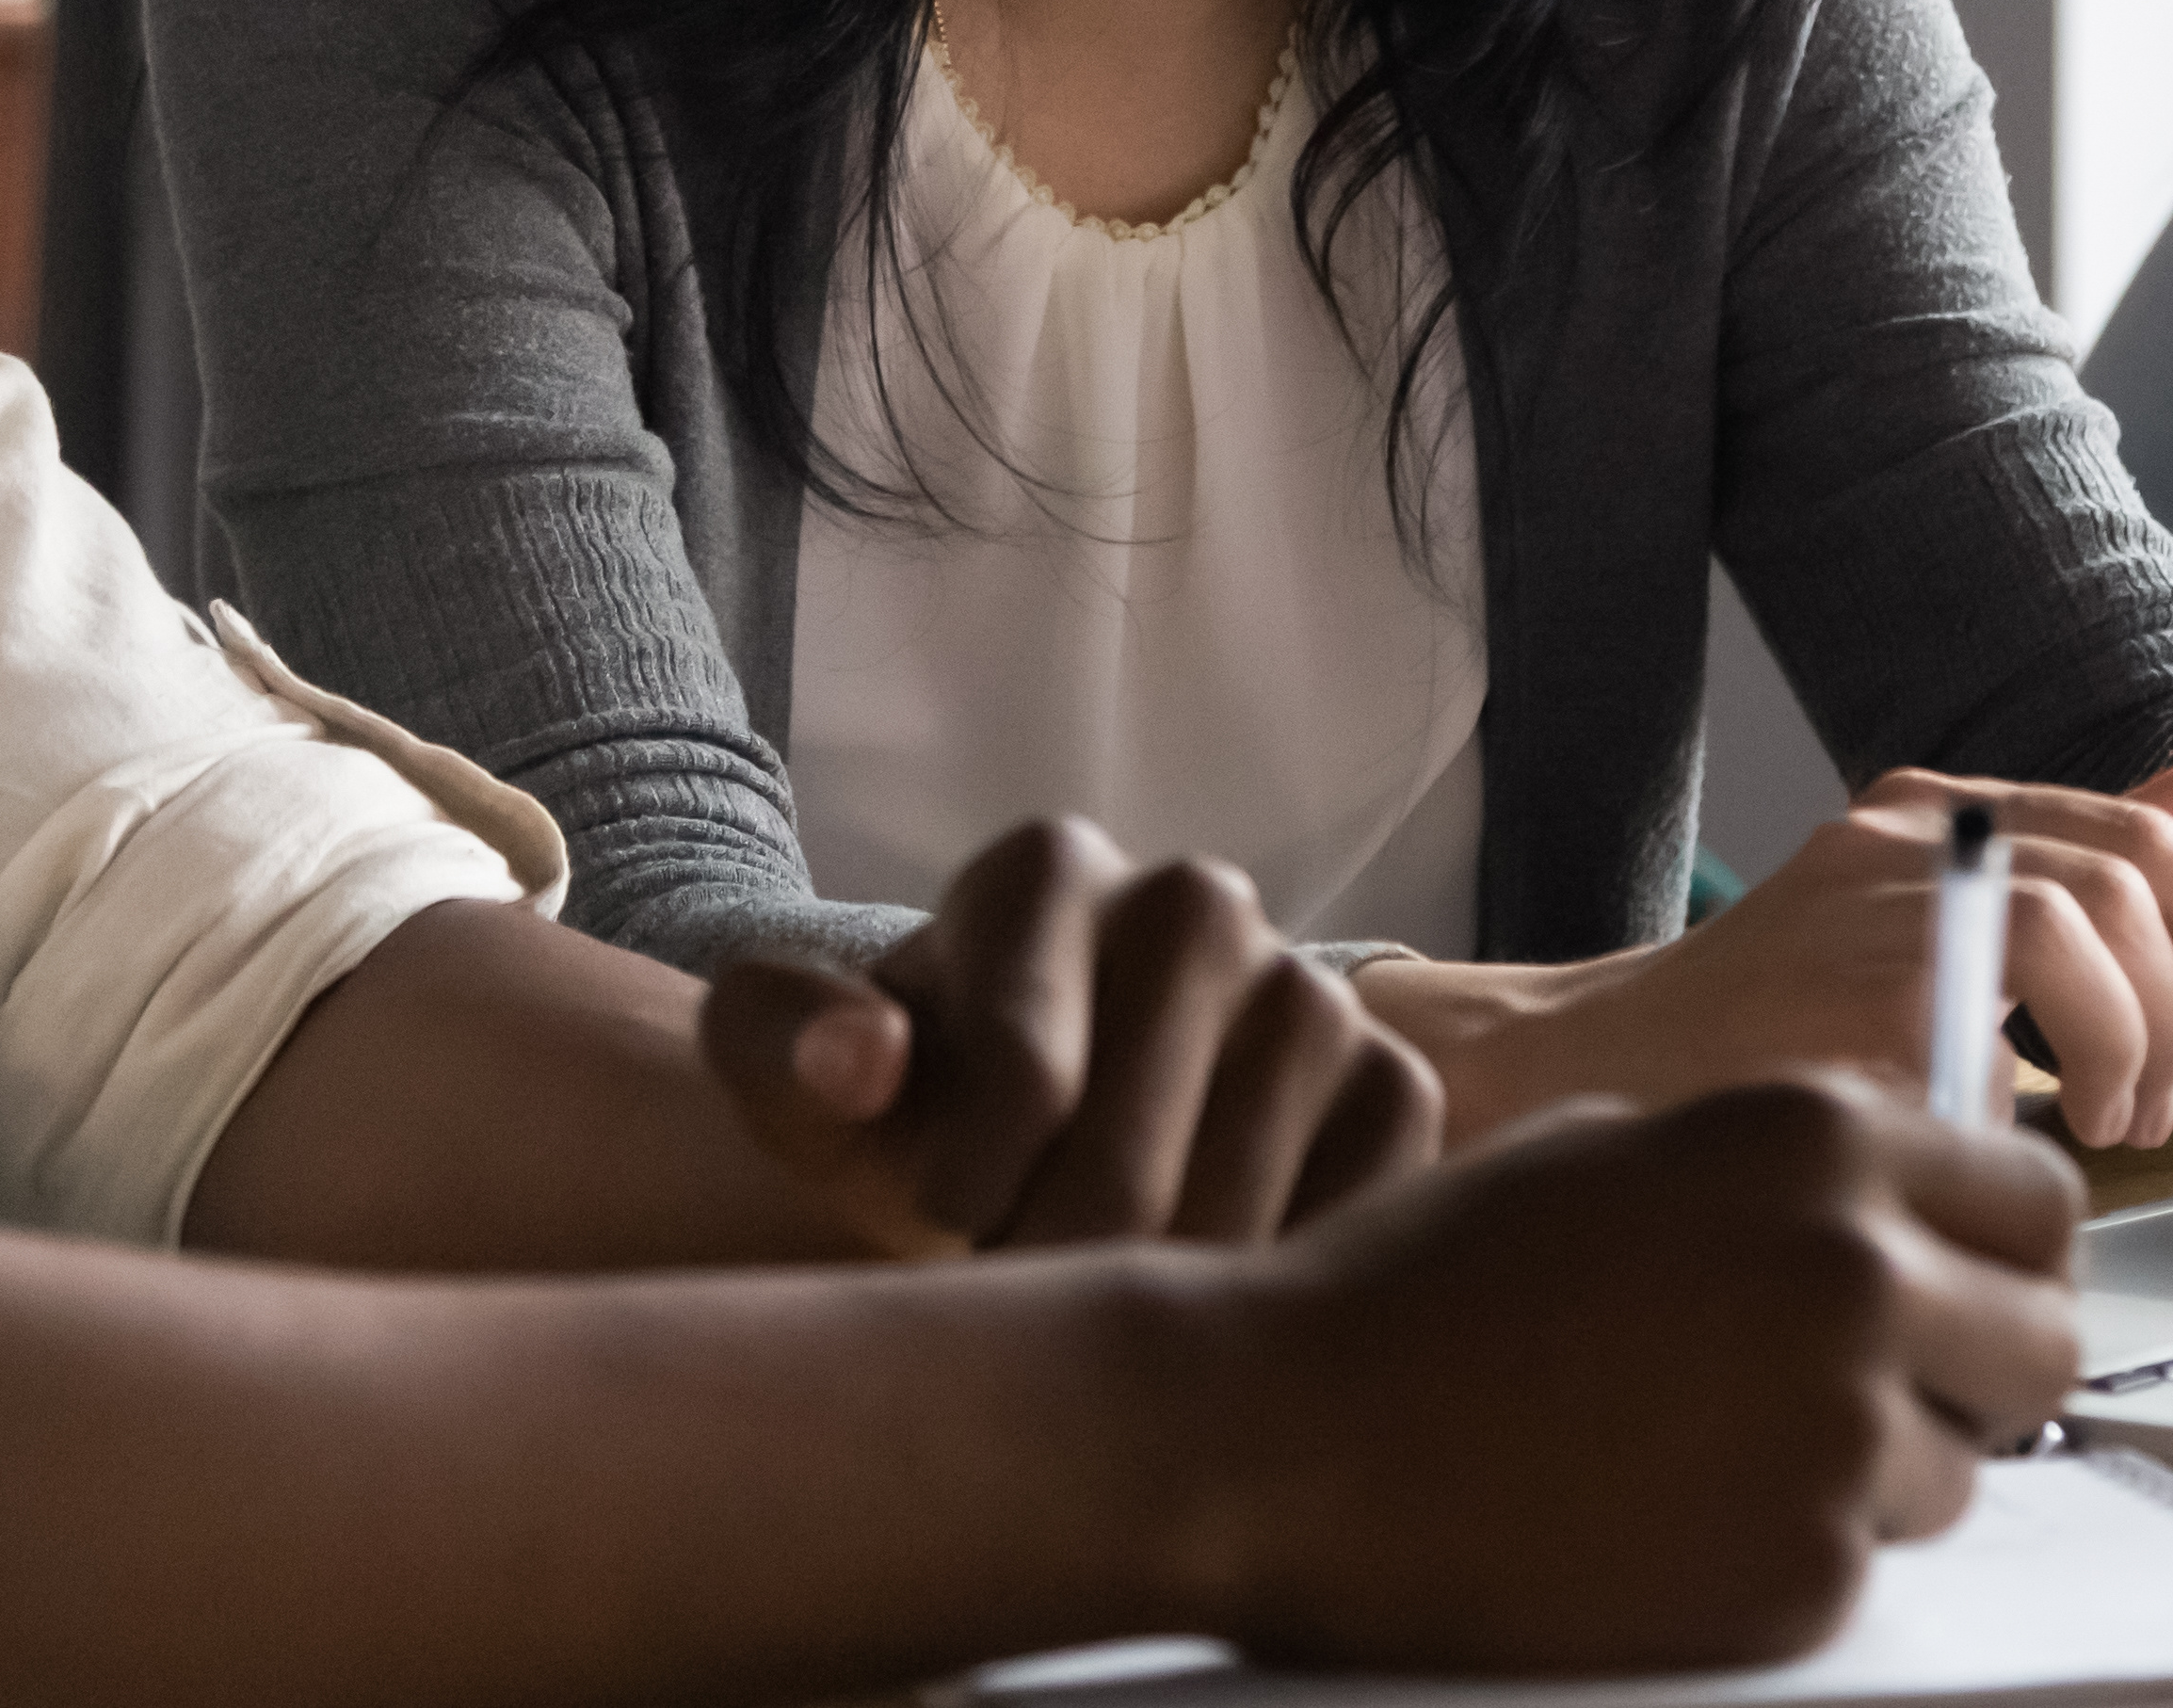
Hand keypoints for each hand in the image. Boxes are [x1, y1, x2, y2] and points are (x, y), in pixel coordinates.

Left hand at [700, 816, 1438, 1253]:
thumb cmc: (896, 1115)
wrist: (1010, 1154)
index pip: (1026, 1076)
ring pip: (1243, 1210)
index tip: (936, 1221)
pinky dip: (1276, 1293)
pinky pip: (1359, 1218)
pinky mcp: (1389, 1082)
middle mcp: (1196, 899)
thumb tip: (865, 1062)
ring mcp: (1306, 991)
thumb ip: (783, 1048)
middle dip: (1051, 1271)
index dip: (964, 1198)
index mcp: (1046, 869)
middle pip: (1133, 1167)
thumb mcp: (794, 1082)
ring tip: (1092, 1299)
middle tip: (1014, 1285)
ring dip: (1155, 1303)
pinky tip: (1205, 1304)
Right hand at [1185, 1074, 2083, 1670]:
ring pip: (1958, 1470)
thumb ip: (1782, 1169)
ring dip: (1875, 1471)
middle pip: (2045, 1342)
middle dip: (1977, 1371)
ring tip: (1718, 1455)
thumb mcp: (1619, 1151)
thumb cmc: (1427, 1286)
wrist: (1292, 1435)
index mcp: (1819, 1137)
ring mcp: (1836, 1430)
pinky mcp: (1799, 1575)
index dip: (2000, 1251)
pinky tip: (1669, 1521)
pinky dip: (1787, 1557)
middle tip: (1882, 1391)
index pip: (2040, 1197)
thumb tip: (1894, 1205)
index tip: (1962, 1284)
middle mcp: (1856, 1269)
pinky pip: (1859, 1569)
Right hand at [1362, 758, 2172, 1150]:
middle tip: (2171, 1106)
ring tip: (2104, 1125)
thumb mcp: (1937, 952)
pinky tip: (2036, 1128)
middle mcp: (1908, 831)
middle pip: (2134, 868)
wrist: (1580, 1093)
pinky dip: (2069, 1061)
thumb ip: (2084, 874)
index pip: (2138, 836)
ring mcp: (1879, 889)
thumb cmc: (1753, 1049)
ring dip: (2135, 1039)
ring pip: (2089, 915)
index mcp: (1931, 818)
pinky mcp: (1859, 963)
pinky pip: (2028, 983)